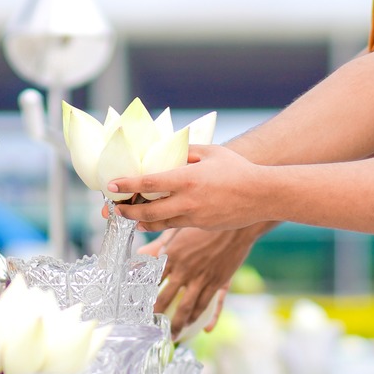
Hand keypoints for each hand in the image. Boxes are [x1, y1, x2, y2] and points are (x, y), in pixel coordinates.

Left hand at [105, 144, 274, 232]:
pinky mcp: (200, 226)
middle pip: (148, 210)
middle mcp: (188, 200)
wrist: (262, 195)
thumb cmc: (238, 170)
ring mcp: (194, 216)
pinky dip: (159, 224)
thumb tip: (166, 148)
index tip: (111, 186)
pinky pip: (174, 226)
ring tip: (127, 216)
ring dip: (140, 220)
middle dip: (126, 210)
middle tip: (112, 209)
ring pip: (159, 222)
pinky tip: (150, 220)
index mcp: (188, 178)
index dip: (127, 184)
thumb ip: (186, 150)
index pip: (149, 182)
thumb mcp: (211, 152)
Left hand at [142, 224, 264, 334]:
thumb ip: (158, 245)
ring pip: (188, 308)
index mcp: (172, 256)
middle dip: (157, 316)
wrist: (236, 225)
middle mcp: (185, 270)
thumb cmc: (204, 225)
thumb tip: (139, 256)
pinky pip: (211, 305)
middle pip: (166, 299)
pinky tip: (205, 329)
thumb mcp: (178, 230)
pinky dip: (209, 319)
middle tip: (151, 327)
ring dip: (179, 324)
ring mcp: (203, 278)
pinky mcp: (219, 282)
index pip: (152, 280)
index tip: (136, 305)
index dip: (143, 294)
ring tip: (173, 335)